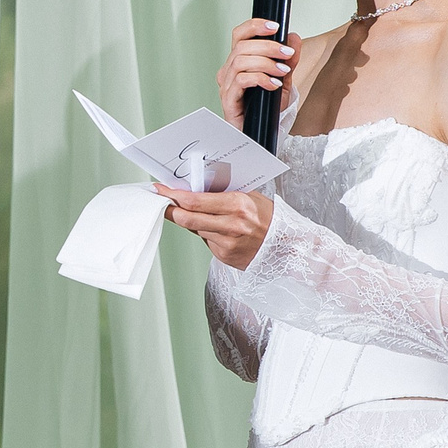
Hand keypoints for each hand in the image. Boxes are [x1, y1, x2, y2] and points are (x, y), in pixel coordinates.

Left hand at [157, 184, 273, 269]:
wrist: (286, 246)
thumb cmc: (269, 219)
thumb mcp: (248, 197)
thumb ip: (221, 196)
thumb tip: (193, 192)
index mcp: (237, 205)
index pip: (195, 200)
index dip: (173, 195)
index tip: (161, 190)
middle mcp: (231, 225)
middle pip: (187, 218)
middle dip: (171, 210)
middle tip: (162, 203)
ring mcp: (227, 243)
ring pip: (195, 229)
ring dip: (190, 221)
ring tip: (197, 213)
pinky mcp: (224, 256)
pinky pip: (206, 241)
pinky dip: (206, 233)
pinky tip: (217, 229)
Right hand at [218, 17, 300, 129]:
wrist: (260, 133)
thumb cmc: (266, 108)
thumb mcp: (282, 80)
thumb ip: (287, 60)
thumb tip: (293, 37)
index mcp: (238, 61)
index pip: (240, 35)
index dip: (254, 26)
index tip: (275, 26)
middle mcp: (229, 70)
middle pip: (242, 46)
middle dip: (268, 46)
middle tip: (287, 53)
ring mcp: (226, 84)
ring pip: (240, 61)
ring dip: (266, 62)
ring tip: (282, 70)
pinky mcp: (228, 99)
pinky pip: (241, 81)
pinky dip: (260, 79)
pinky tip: (273, 84)